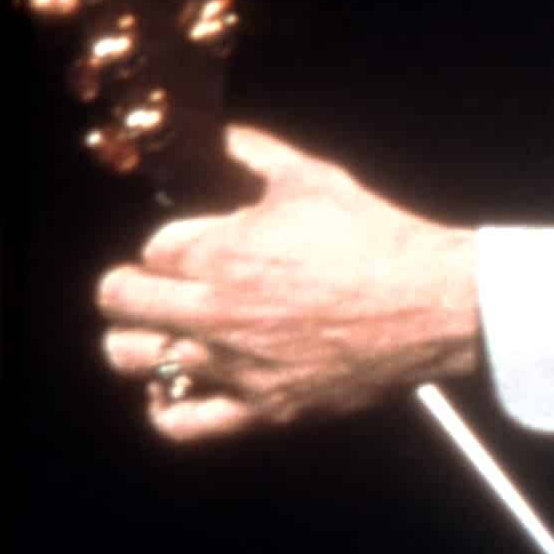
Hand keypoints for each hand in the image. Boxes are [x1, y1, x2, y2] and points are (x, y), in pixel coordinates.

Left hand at [97, 126, 479, 441]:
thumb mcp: (312, 177)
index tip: (195, 247)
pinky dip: (165, 406)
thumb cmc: (377, 239)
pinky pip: (182, 422)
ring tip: (155, 334)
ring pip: (133, 358)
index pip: (150, 248)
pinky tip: (170, 392)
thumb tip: (220, 131)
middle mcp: (210, 311)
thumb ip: (253, 151)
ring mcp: (232, 364)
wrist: (433, 306)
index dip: (171, 245)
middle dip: (130, 287)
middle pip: (120, 300)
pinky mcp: (262, 407)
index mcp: (215, 252)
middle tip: (154, 287)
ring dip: (134, 341)